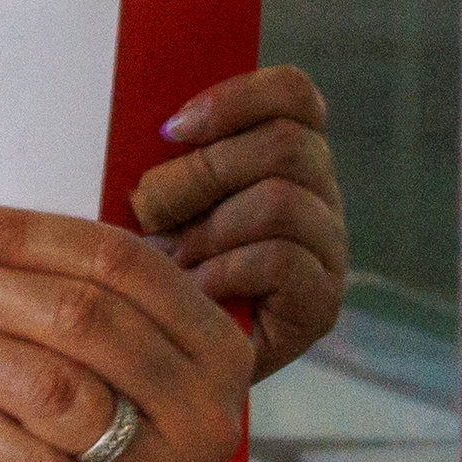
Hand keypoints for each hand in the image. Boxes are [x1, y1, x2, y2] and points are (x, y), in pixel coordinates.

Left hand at [126, 62, 346, 377]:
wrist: (148, 365)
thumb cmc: (136, 268)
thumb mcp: (140, 198)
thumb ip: (155, 152)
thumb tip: (147, 118)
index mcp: (280, 157)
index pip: (294, 96)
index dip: (240, 96)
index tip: (169, 129)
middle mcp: (316, 198)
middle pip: (287, 144)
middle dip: (203, 172)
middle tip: (149, 210)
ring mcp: (325, 252)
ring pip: (285, 200)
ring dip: (211, 226)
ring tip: (173, 258)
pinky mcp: (320, 304)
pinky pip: (285, 260)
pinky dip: (227, 270)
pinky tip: (196, 290)